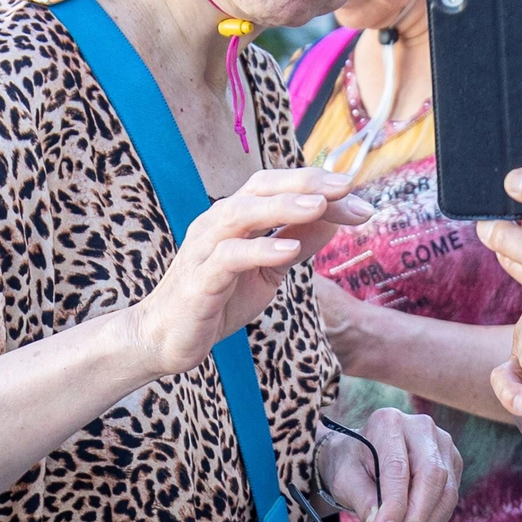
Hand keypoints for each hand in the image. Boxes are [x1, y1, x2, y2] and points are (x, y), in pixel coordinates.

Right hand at [128, 168, 371, 375]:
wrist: (166, 339)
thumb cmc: (219, 300)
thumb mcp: (270, 271)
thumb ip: (297, 241)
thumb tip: (336, 216)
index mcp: (236, 217)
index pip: (277, 186)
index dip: (314, 182)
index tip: (354, 188)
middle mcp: (218, 223)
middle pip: (261, 188)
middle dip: (305, 183)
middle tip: (346, 186)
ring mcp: (204, 248)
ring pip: (242, 213)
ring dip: (283, 206)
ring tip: (320, 206)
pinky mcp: (199, 280)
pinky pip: (229, 257)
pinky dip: (259, 250)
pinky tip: (288, 251)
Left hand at [318, 408, 460, 521]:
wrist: (363, 456)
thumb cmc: (352, 464)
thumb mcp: (345, 480)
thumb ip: (362, 501)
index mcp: (389, 422)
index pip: (399, 467)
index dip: (394, 505)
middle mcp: (422, 428)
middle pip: (433, 476)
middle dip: (415, 518)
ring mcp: (443, 445)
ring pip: (447, 493)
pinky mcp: (452, 464)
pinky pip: (449, 501)